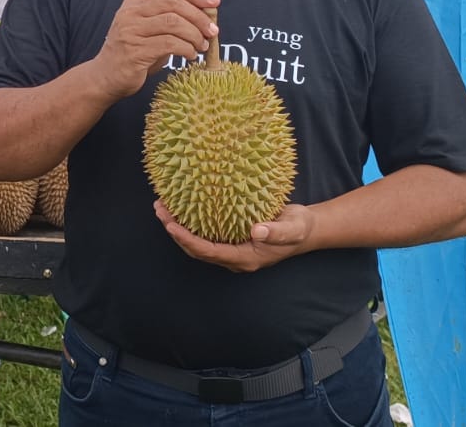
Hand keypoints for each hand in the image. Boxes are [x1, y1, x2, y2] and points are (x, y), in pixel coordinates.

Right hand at [92, 0, 218, 98]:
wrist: (105, 77)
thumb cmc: (133, 53)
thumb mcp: (149, 30)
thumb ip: (170, 20)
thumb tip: (206, 17)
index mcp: (135, 2)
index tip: (215, 2)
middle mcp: (131, 13)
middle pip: (174, 4)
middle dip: (199, 16)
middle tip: (213, 31)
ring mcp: (131, 31)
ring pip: (173, 23)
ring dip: (194, 35)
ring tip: (202, 46)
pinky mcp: (135, 51)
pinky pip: (170, 44)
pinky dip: (187, 49)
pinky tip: (191, 55)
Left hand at [154, 201, 313, 272]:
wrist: (306, 230)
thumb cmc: (299, 229)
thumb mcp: (292, 228)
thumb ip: (276, 231)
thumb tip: (256, 231)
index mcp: (245, 258)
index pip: (209, 252)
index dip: (188, 240)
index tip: (171, 226)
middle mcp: (234, 257)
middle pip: (197, 249)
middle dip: (175, 232)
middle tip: (160, 210)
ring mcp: (231, 250)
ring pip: (197, 243)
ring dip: (178, 227)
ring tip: (162, 207)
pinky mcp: (231, 239)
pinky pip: (205, 234)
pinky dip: (190, 222)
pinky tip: (181, 207)